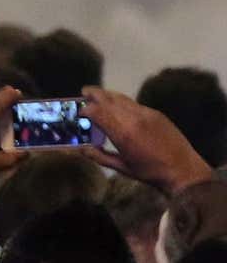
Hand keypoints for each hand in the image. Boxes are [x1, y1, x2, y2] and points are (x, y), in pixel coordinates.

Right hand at [79, 87, 213, 195]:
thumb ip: (98, 156)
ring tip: (99, 95)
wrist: (182, 169)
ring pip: (123, 98)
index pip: (98, 112)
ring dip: (109, 95)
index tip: (79, 111)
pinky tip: (118, 107)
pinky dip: (122, 102)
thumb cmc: (149, 171)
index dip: (86, 109)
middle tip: (84, 91)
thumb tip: (80, 149)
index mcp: (122, 133)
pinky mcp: (156, 113)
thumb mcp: (120, 167)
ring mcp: (147, 113)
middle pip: (110, 99)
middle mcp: (133, 118)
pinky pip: (134, 104)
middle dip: (95, 94)